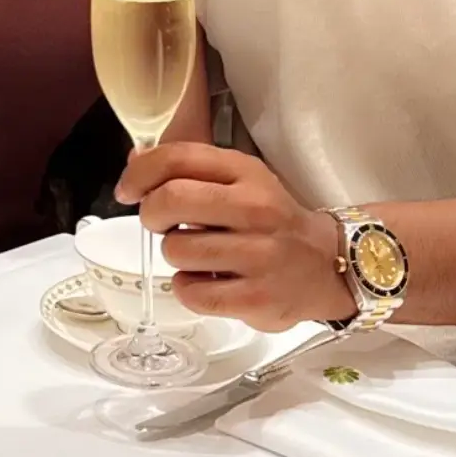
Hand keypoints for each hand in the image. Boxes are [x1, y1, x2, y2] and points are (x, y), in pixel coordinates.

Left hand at [116, 143, 355, 331]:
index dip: (140, 173)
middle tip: (161, 224)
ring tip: (198, 254)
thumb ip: (189, 171)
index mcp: (247, 173)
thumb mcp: (239, 181)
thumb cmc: (271, 220)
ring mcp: (258, 256)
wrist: (327, 264)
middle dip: (151, 214)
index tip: (127, 190)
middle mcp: (255, 209)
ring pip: (176, 251)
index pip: (178, 158)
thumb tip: (133, 166)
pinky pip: (190, 292)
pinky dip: (187, 288)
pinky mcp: (255, 298)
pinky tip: (206, 280)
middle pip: (169, 201)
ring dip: (175, 255)